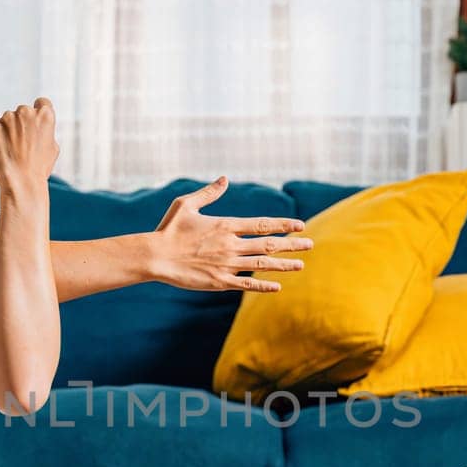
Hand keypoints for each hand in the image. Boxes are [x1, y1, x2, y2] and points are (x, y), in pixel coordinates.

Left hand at [0, 97, 58, 192]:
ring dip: (9, 131)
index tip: (34, 123)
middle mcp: (26, 112)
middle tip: (22, 144)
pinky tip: (2, 152)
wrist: (21, 182)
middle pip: (23, 112)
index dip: (38, 113)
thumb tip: (39, 126)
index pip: (42, 103)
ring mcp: (8, 118)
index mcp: (45, 115)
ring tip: (12, 151)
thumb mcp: (52, 148)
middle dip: (22, 124)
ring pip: (8, 120)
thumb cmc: (39, 168)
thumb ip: (45, 131)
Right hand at [149, 176, 312, 292]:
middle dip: (292, 244)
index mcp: (225, 225)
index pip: (262, 224)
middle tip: (310, 244)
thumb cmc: (168, 229)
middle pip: (268, 243)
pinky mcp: (219, 282)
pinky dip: (263, 285)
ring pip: (262, 263)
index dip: (283, 225)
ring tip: (301, 264)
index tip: (300, 226)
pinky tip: (278, 286)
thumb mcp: (186, 204)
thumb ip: (208, 193)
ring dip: (284, 264)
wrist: (155, 256)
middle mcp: (231, 244)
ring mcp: (227, 264)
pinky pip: (246, 284)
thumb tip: (225, 179)